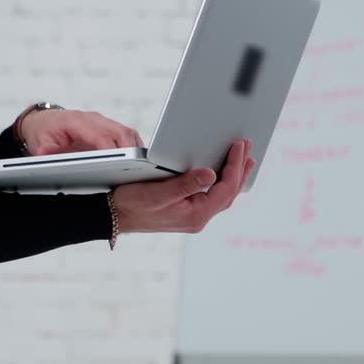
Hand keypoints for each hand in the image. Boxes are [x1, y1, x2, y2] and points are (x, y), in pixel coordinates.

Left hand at [18, 108, 143, 155]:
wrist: (43, 121)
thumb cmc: (43, 132)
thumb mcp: (39, 143)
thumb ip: (45, 151)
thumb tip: (46, 154)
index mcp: (76, 121)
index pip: (99, 135)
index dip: (111, 149)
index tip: (120, 162)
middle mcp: (93, 119)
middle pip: (120, 131)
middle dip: (130, 149)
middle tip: (138, 168)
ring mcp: (102, 122)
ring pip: (127, 132)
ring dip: (136, 148)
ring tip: (141, 167)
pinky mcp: (108, 128)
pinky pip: (127, 135)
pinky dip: (134, 147)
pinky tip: (136, 162)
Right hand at [112, 140, 255, 233]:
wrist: (114, 216)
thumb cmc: (132, 204)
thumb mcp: (158, 192)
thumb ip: (186, 184)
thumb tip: (211, 174)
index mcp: (195, 214)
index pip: (225, 188)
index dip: (235, 166)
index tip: (240, 146)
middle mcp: (198, 218)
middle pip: (229, 193)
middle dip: (241, 170)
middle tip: (249, 148)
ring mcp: (194, 216)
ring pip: (223, 196)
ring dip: (235, 176)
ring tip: (245, 159)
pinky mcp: (188, 211)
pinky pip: (213, 197)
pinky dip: (222, 183)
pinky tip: (223, 173)